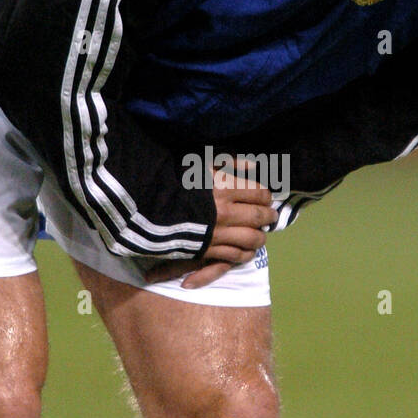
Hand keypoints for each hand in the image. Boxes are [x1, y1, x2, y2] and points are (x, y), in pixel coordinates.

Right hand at [144, 168, 276, 288]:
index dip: (266, 196)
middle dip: (268, 216)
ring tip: (261, 234)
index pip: (259, 193)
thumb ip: (230, 162)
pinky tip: (247, 250)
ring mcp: (217, 234)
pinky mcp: (207, 250)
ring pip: (251, 239)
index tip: (266, 197)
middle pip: (259, 217)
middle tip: (270, 216)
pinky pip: (235, 256)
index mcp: (225, 188)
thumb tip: (253, 166)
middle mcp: (225, 213)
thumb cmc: (174, 179)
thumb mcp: (202, 162)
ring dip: (260, 237)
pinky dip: (245, 253)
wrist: (147, 205)